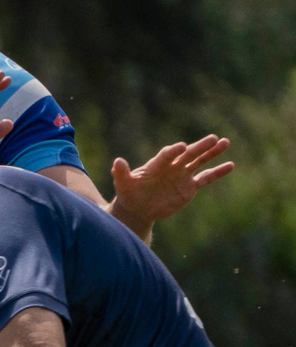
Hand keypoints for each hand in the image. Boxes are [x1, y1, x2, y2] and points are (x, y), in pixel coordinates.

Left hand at [109, 135, 233, 226]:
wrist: (138, 208)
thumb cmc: (129, 194)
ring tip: (225, 142)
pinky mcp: (189, 187)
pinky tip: (230, 165)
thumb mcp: (123, 185)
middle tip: (212, 138)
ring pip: (199, 162)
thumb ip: (121, 174)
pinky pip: (206, 178)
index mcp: (157, 164)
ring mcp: (182, 176)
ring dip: (211, 153)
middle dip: (199, 147)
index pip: (167, 155)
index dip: (173, 151)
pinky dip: (217, 172)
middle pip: (188, 155)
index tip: (180, 147)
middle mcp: (172, 167)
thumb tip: (117, 162)